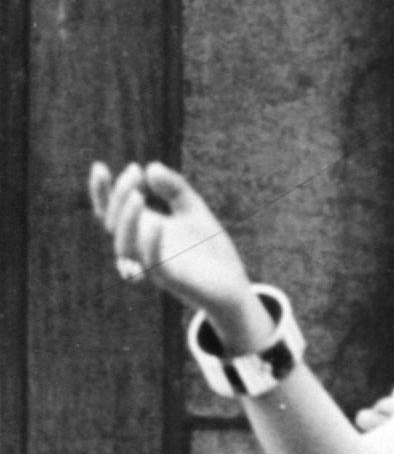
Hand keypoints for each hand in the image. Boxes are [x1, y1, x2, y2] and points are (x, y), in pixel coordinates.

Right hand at [87, 161, 262, 336]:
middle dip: (120, 197)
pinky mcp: (173, 282)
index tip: (99, 166)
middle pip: (113, 225)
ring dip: (128, 221)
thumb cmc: (209, 250)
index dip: (100, 192)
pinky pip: (154, 266)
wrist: (234, 287)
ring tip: (138, 196)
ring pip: (125, 248)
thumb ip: (175, 189)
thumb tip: (151, 167)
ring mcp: (155, 266)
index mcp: (142, 231)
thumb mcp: (194, 210)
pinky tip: (158, 224)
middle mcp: (141, 249)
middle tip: (135, 174)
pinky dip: (151, 246)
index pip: (110, 212)